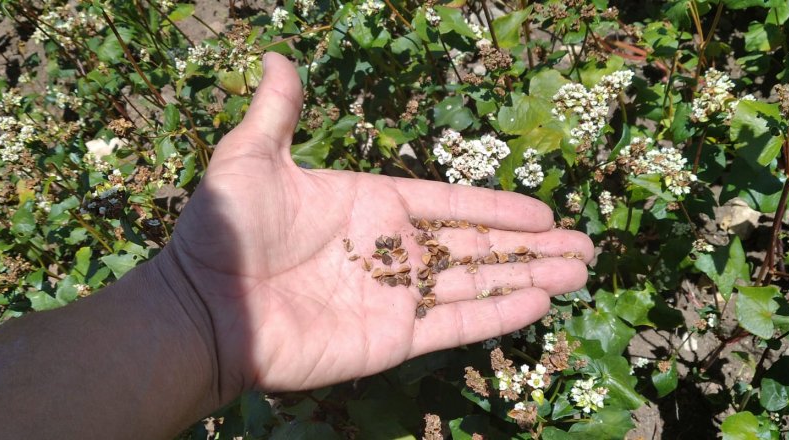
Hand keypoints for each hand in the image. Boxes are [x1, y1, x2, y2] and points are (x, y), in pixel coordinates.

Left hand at [167, 53, 593, 397]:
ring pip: (477, 283)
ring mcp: (396, 296)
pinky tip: (539, 303)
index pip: (452, 205)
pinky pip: (455, 324)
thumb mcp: (250, 158)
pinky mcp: (392, 338)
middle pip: (478, 247)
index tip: (544, 211)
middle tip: (585, 247)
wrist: (203, 308)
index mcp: (373, 206)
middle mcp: (393, 251)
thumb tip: (275, 55)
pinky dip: (498, 314)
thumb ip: (278, 112)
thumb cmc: (225, 231)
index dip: (498, 208)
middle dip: (532, 247)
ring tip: (579, 272)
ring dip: (530, 277)